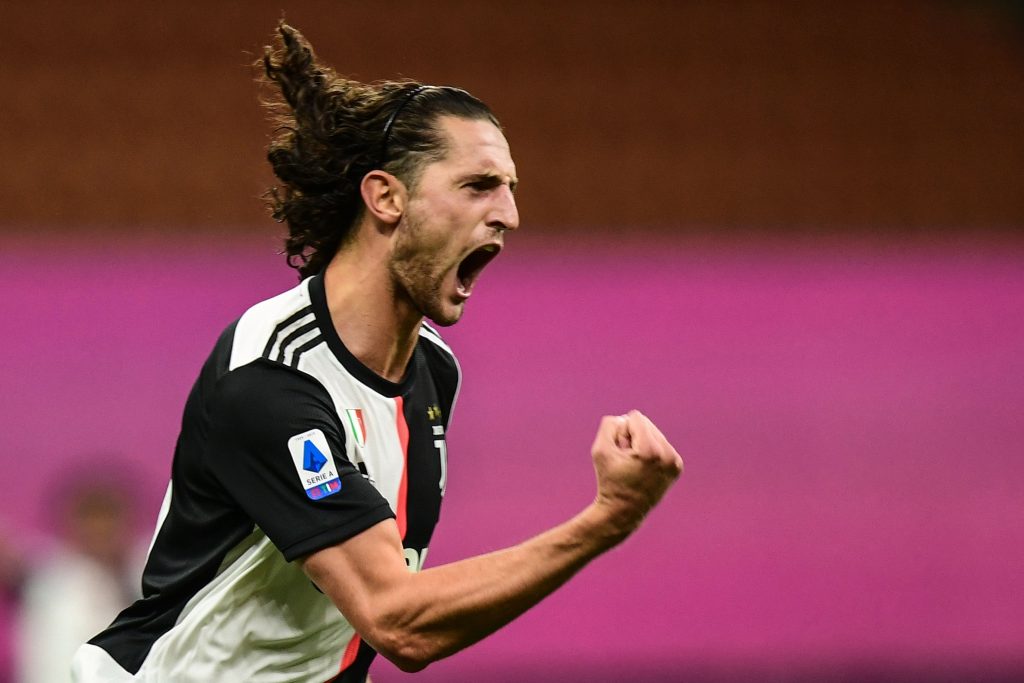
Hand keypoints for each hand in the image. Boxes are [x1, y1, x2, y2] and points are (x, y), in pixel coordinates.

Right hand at [590, 410, 682, 537]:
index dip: (622, 432)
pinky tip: (643, 468)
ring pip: (655, 433)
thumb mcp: (600, 450)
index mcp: (650, 451)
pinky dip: (650, 451)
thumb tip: (626, 419)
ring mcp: (675, 462)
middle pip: (647, 424)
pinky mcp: (677, 467)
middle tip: (626, 460)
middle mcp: (667, 455)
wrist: (623, 511)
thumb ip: (610, 425)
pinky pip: (662, 444)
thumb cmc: (609, 480)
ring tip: (634, 465)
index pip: (636, 418)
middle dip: (633, 437)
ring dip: (641, 443)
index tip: (620, 452)